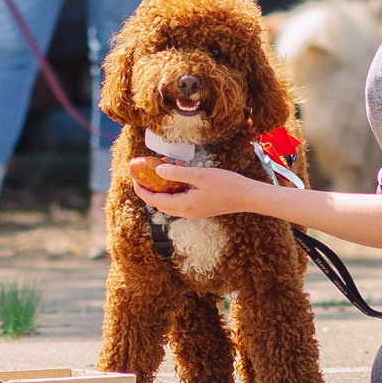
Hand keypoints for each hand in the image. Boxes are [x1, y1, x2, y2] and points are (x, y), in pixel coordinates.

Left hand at [131, 164, 270, 219]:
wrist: (247, 197)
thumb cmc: (226, 185)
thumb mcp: (199, 175)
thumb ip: (177, 174)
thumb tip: (158, 171)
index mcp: (184, 206)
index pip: (154, 200)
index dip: (142, 190)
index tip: (134, 178)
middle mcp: (186, 212)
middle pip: (159, 203)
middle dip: (149, 189)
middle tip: (143, 174)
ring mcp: (193, 212)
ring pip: (170, 201)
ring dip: (162, 188)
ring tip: (160, 170)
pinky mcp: (199, 208)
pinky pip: (180, 199)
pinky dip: (174, 188)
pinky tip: (178, 174)